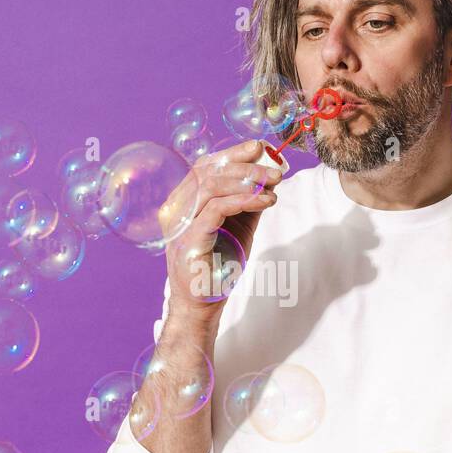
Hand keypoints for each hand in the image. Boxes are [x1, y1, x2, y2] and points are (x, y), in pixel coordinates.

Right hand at [161, 140, 281, 323]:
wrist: (202, 305)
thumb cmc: (218, 266)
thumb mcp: (239, 227)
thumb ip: (249, 202)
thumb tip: (270, 177)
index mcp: (182, 202)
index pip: (204, 166)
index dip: (232, 153)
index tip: (259, 147)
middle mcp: (175, 209)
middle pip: (207, 171)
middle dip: (246, 165)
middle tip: (276, 170)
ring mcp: (179, 225)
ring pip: (211, 186)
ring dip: (248, 181)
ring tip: (274, 185)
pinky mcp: (189, 240)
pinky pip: (217, 209)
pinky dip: (245, 200)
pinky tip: (266, 201)